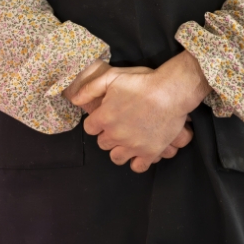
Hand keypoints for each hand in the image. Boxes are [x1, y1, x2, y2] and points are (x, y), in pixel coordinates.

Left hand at [69, 52, 211, 171]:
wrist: (169, 92)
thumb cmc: (140, 82)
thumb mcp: (111, 77)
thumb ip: (90, 88)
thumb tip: (73, 99)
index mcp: (104, 118)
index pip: (89, 128)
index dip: (96, 122)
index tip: (104, 116)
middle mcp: (115, 135)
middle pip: (102, 143)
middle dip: (107, 134)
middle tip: (118, 125)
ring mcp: (133, 146)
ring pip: (116, 158)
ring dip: (119, 149)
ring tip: (126, 139)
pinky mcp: (149, 153)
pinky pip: (137, 167)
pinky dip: (137, 161)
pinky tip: (139, 151)